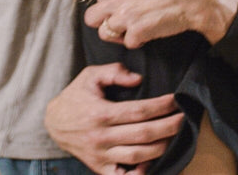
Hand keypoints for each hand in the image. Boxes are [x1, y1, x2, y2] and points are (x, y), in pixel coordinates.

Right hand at [45, 63, 183, 174]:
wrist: (53, 123)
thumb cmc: (76, 97)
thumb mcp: (90, 76)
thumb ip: (113, 72)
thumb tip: (138, 79)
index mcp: (101, 113)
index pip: (139, 111)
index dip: (161, 106)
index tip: (176, 100)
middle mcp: (101, 137)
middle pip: (144, 134)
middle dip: (169, 126)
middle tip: (184, 117)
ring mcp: (100, 155)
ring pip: (138, 156)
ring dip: (161, 147)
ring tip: (175, 136)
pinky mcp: (100, 168)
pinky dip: (140, 173)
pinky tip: (154, 162)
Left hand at [85, 0, 237, 46]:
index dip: (112, 6)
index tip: (124, 9)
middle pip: (92, 17)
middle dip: (106, 22)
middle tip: (122, 25)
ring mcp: (126, 15)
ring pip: (105, 33)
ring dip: (120, 35)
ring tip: (135, 31)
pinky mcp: (137, 31)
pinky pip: (128, 43)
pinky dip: (139, 42)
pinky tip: (149, 36)